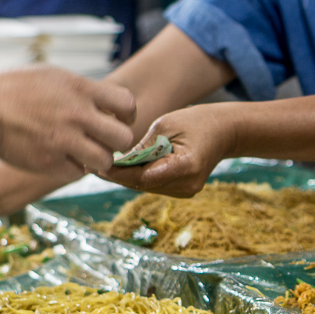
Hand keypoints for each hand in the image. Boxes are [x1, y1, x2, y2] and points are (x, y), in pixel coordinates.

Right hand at [0, 65, 136, 175]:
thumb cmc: (15, 89)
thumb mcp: (53, 76)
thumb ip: (82, 91)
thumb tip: (106, 106)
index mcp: (80, 89)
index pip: (127, 104)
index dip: (127, 115)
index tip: (117, 119)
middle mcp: (77, 115)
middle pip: (123, 138)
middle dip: (116, 142)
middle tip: (102, 141)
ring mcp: (64, 141)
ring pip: (105, 161)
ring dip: (97, 160)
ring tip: (83, 153)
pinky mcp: (49, 163)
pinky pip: (78, 173)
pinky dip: (72, 168)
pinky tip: (60, 158)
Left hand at [103, 104, 235, 196]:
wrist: (224, 132)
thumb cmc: (196, 122)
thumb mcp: (165, 125)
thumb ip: (143, 146)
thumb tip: (118, 160)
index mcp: (186, 166)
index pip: (144, 176)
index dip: (118, 174)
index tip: (97, 166)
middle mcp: (186, 184)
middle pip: (142, 185)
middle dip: (116, 176)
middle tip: (90, 164)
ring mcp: (186, 191)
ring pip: (145, 188)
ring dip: (124, 178)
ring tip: (99, 166)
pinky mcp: (182, 191)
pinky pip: (153, 185)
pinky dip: (137, 178)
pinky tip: (119, 169)